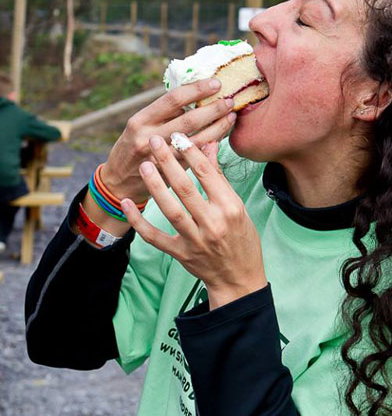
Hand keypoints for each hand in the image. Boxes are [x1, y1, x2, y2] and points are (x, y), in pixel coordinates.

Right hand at [102, 79, 236, 203]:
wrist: (118, 183)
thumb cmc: (134, 147)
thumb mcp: (140, 126)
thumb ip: (163, 114)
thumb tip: (196, 94)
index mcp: (140, 120)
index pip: (172, 99)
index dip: (196, 90)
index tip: (215, 83)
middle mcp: (148, 137)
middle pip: (188, 120)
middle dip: (213, 109)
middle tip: (230, 101)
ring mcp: (159, 158)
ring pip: (196, 141)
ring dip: (217, 128)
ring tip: (231, 117)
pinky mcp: (169, 174)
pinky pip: (195, 158)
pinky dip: (210, 146)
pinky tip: (221, 137)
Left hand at [120, 135, 267, 308]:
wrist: (238, 278)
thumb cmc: (242, 239)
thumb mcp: (238, 207)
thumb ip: (219, 179)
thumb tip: (209, 146)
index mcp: (230, 209)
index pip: (208, 175)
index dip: (191, 153)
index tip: (178, 137)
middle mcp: (213, 224)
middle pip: (186, 189)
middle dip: (168, 162)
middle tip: (155, 141)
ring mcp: (196, 241)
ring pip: (170, 210)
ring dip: (155, 186)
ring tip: (144, 166)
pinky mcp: (181, 254)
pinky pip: (154, 237)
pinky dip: (138, 221)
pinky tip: (126, 204)